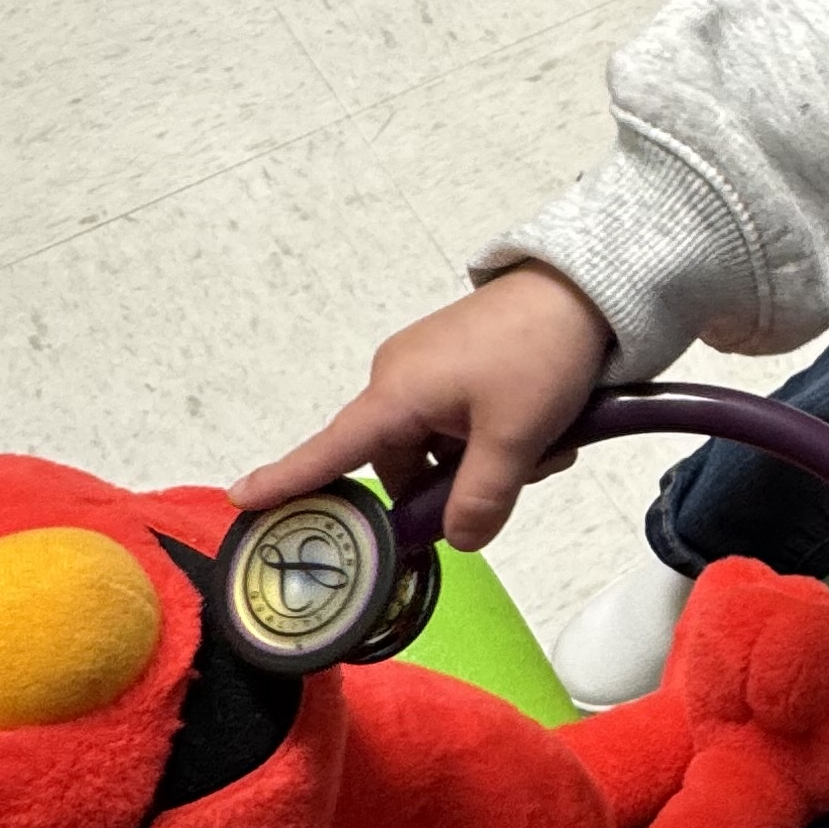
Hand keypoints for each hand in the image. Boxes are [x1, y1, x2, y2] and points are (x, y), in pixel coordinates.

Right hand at [232, 264, 611, 553]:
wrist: (586, 287)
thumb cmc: (541, 351)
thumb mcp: (517, 438)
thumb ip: (481, 499)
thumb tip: (456, 541)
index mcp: (397, 393)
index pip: (332, 449)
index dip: (288, 480)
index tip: (241, 500)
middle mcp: (399, 381)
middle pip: (406, 466)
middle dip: (459, 483)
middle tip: (525, 471)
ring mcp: (429, 371)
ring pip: (442, 448)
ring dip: (488, 462)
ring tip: (547, 442)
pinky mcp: (458, 365)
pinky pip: (462, 423)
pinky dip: (496, 437)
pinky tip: (546, 428)